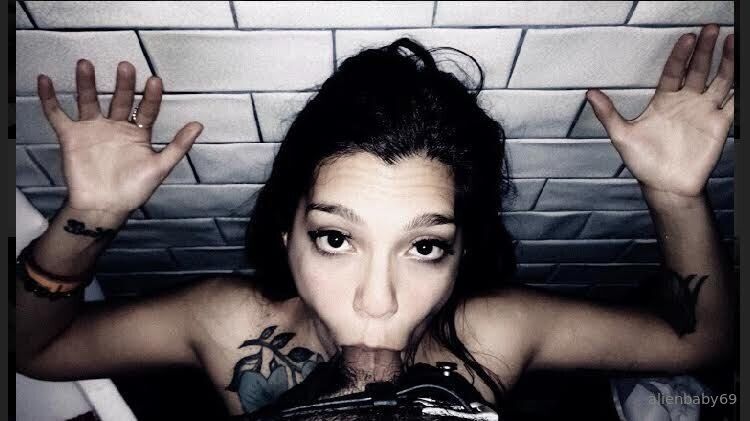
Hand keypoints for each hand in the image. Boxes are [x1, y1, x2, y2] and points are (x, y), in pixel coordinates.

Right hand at [37, 59, 203, 213]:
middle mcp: (116, 126)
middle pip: (119, 99)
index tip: (154, 81)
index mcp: (138, 133)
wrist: (104, 208)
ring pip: (89, 100)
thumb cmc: (133, 190)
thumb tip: (198, 125)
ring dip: (87, 83)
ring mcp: (93, 129)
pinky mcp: (71, 136)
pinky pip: (57, 115)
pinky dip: (49, 99)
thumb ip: (178, 145)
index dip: (151, 96)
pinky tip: (45, 80)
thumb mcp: (160, 167)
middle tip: (126, 67)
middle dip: (123, 84)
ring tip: (86, 65)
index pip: (146, 109)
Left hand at [586, 24, 733, 198]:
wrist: (666, 186)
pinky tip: (744, 72)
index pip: (674, 70)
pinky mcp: (719, 124)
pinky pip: (734, 103)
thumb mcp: (621, 136)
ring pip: (720, 80)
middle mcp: (685, 102)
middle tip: (710, 30)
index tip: (685, 38)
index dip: (680, 54)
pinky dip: (740, 89)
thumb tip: (590, 94)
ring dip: (727, 61)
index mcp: (664, 101)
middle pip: (698, 69)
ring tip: (732, 41)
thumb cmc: (644, 163)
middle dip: (704, 49)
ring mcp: (703, 111)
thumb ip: (608, 113)